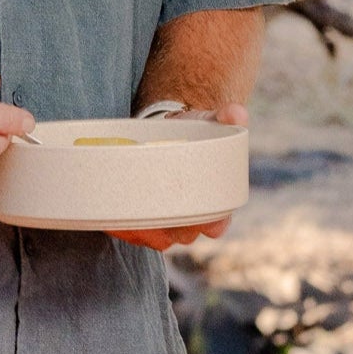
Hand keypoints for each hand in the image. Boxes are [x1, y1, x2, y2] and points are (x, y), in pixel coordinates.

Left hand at [114, 101, 247, 251]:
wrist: (166, 133)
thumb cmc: (193, 131)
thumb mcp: (210, 122)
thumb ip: (226, 117)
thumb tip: (237, 113)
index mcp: (215, 203)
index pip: (216, 225)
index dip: (210, 224)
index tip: (201, 216)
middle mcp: (192, 219)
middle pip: (185, 235)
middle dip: (173, 227)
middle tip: (157, 209)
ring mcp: (167, 224)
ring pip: (159, 240)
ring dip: (146, 232)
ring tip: (133, 215)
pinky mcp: (143, 223)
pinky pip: (134, 236)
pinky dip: (124, 230)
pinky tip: (116, 218)